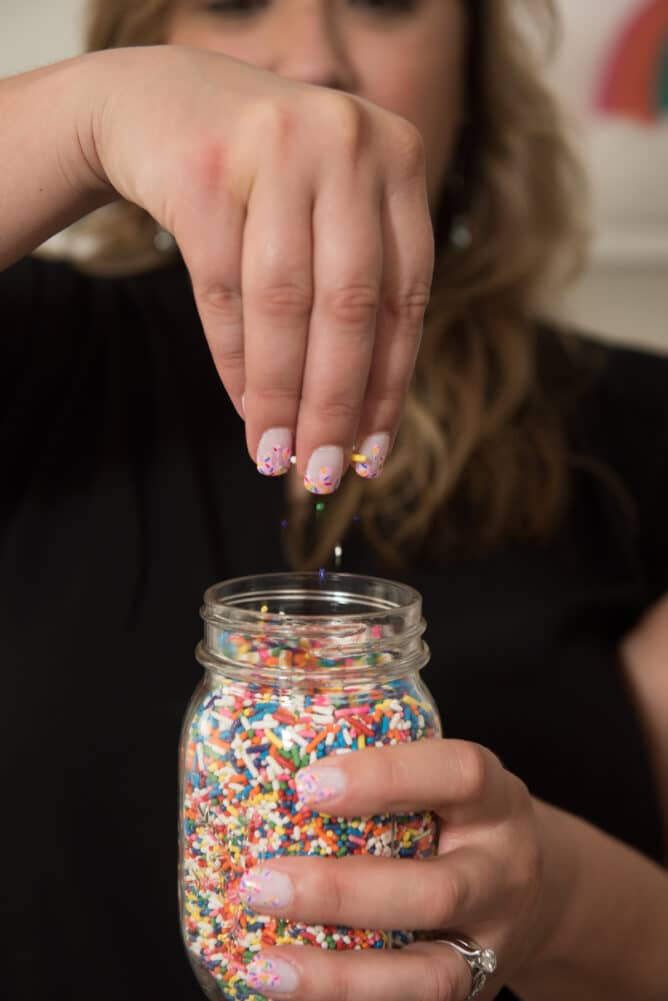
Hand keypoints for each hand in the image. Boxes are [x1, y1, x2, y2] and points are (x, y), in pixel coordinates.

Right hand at [92, 45, 433, 489]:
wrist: (161, 102)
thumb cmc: (264, 175)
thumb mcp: (330, 210)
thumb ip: (357, 289)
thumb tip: (359, 423)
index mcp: (399, 156)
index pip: (404, 296)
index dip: (390, 385)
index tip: (373, 453)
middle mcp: (347, 143)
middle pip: (349, 307)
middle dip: (336, 404)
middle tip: (324, 472)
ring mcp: (275, 148)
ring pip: (285, 304)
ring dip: (281, 395)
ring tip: (276, 457)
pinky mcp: (205, 170)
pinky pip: (224, 290)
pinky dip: (236, 361)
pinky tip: (246, 408)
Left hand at [235, 739, 546, 1000]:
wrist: (543, 895)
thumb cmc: (463, 821)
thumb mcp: (447, 785)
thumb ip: (385, 775)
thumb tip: (275, 757)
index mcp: (496, 801)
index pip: (457, 775)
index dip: (385, 776)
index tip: (307, 785)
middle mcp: (502, 873)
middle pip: (436, 892)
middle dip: (341, 893)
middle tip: (260, 883)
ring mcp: (491, 943)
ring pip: (427, 975)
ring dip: (339, 975)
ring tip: (266, 964)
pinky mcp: (473, 991)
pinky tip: (290, 990)